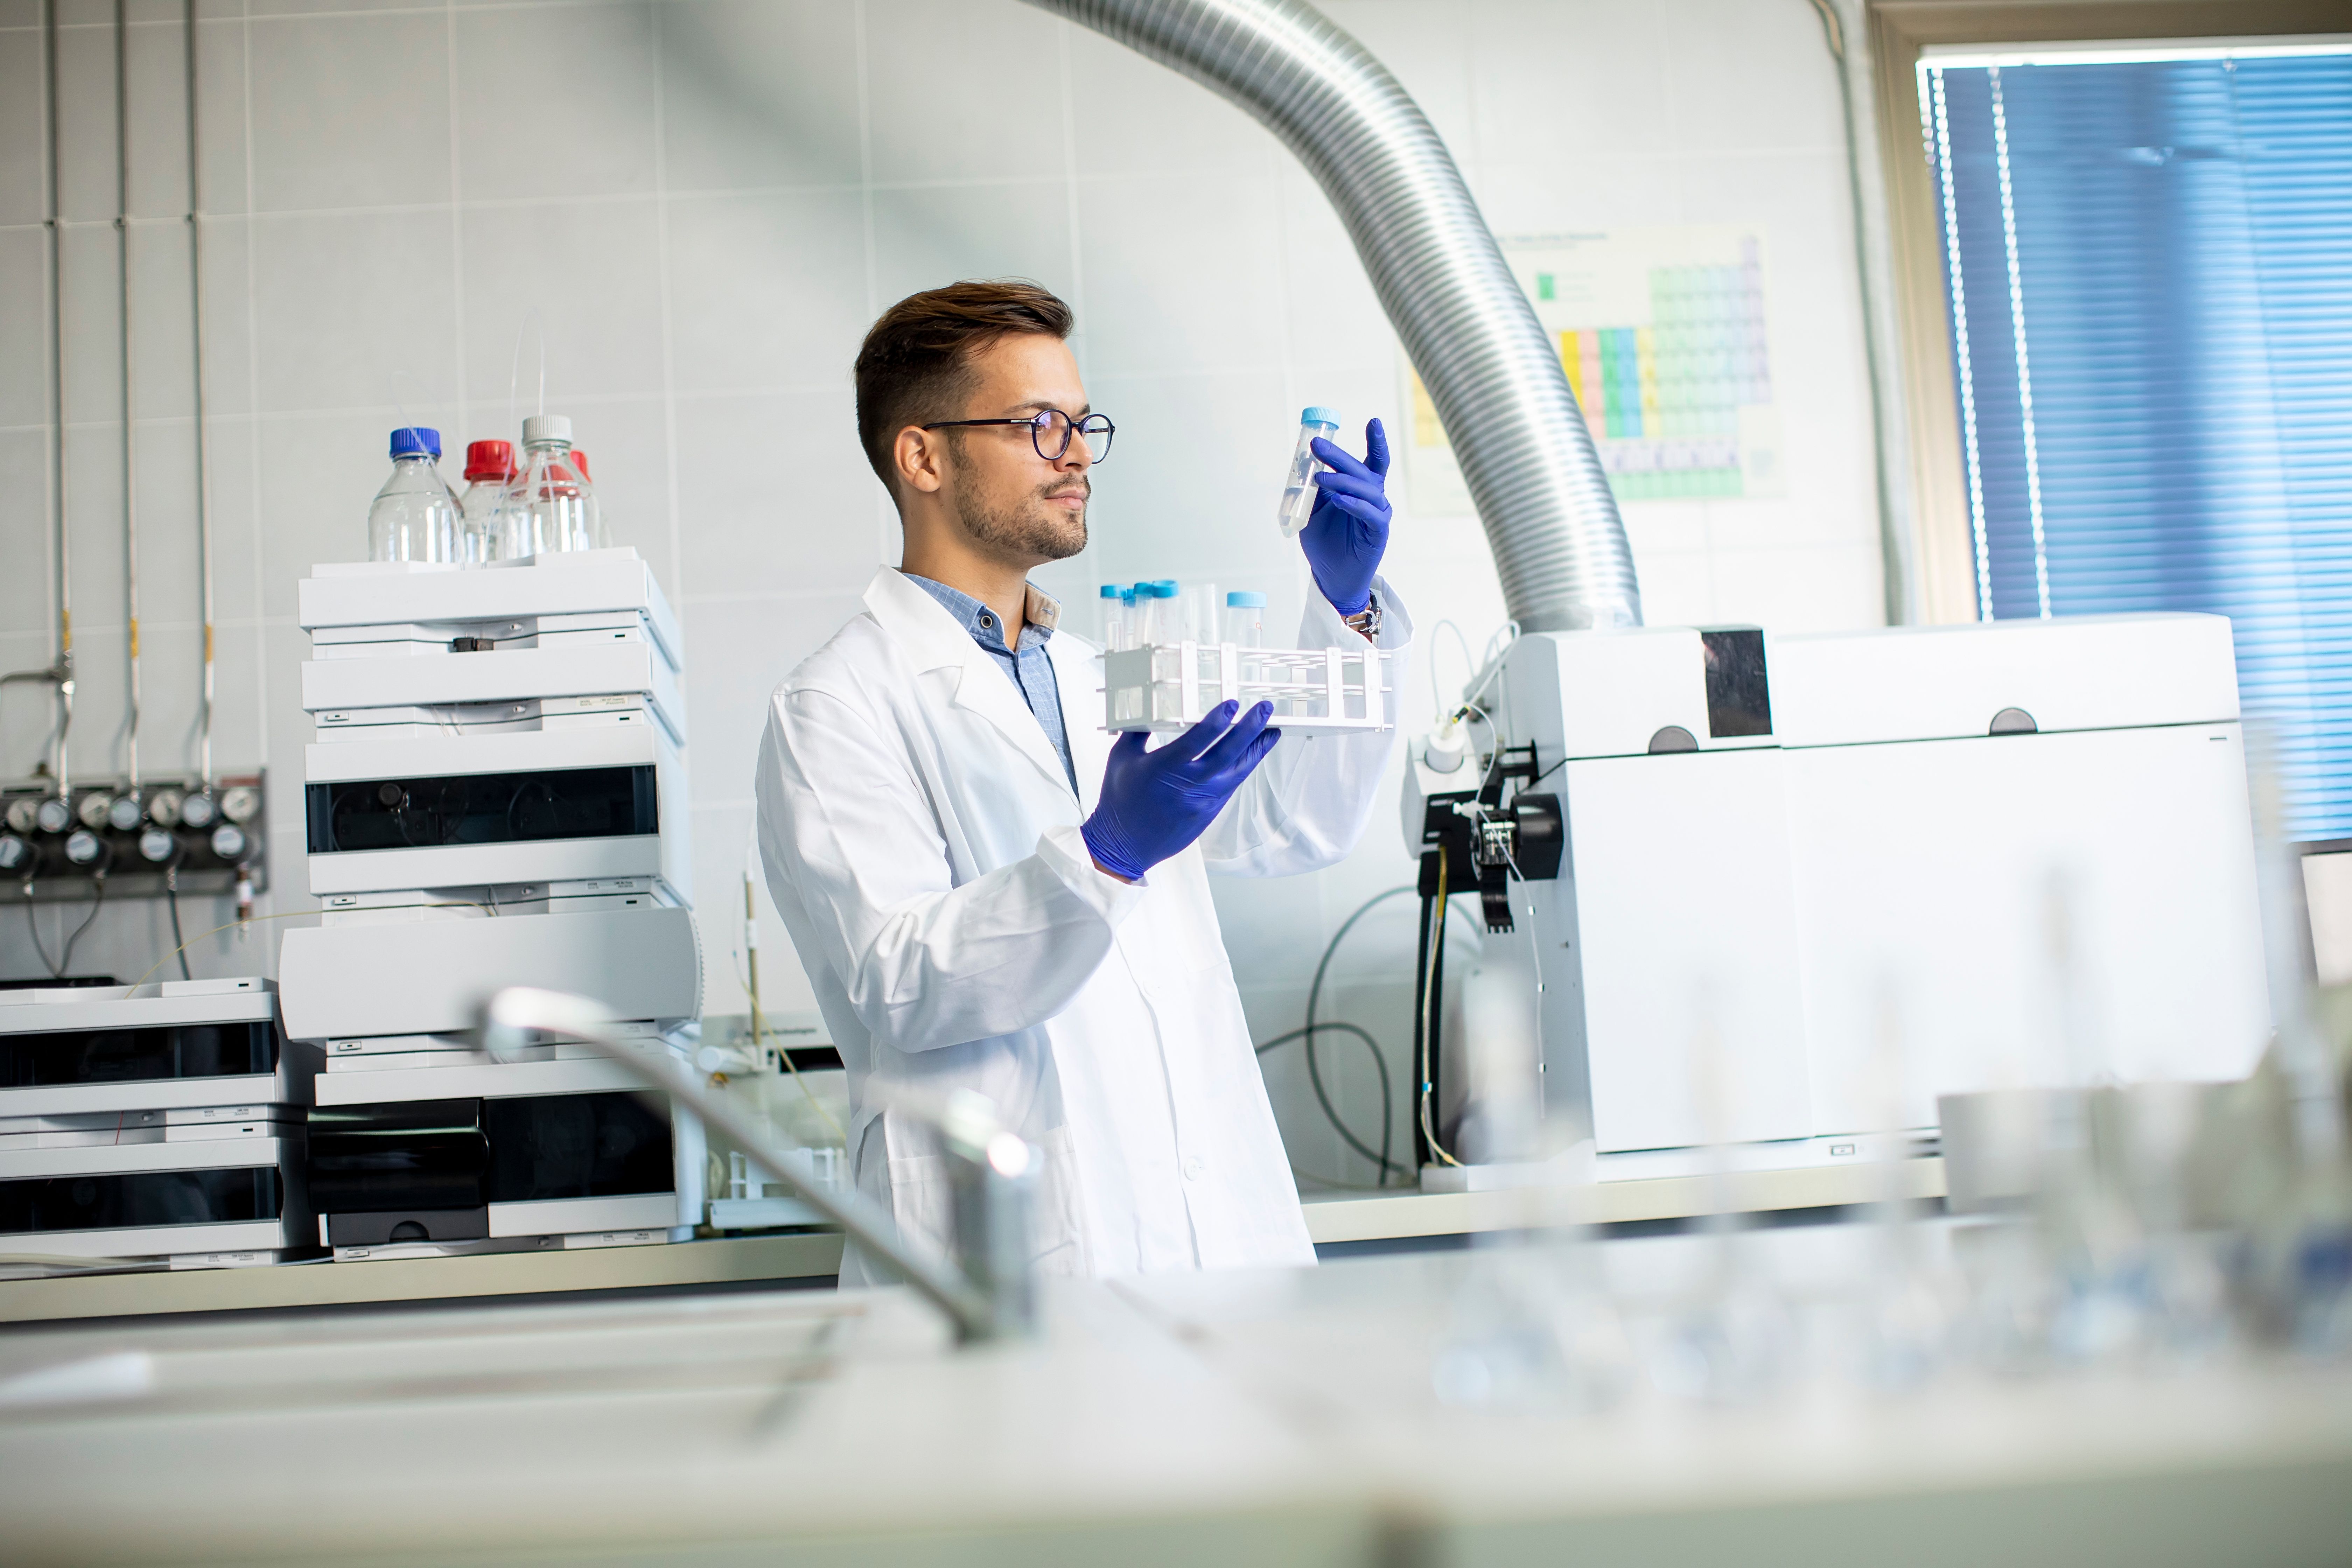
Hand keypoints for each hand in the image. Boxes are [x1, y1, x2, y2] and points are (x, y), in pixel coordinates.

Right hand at [1081, 701, 1280, 880]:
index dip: (1219, 720)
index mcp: (1165, 766)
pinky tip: (1251, 756)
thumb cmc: (1119, 800)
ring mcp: (1203, 801)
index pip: (1199, 738)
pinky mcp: (1209, 813)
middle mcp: (1189, 783)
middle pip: (1228, 752)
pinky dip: (1242, 769)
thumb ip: (1139, 730)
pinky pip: (1231, 786)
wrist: (1123, 846)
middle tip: (1266, 709)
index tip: (1233, 704)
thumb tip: (1150, 707)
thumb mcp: (1121, 758)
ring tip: (1272, 732)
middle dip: (1251, 728)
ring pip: (1238, 772)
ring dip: (1256, 750)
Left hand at [1300, 418, 1390, 616]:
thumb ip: (1314, 488)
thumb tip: (1305, 461)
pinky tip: (1339, 500)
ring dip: (1343, 480)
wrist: (1331, 577)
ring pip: (1367, 490)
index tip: (1373, 421)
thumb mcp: (1314, 509)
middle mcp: (1374, 498)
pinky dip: (1355, 505)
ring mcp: (1377, 515)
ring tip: (1320, 478)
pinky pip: (1370, 514)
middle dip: (1340, 456)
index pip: (1372, 460)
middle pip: (1364, 470)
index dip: (1376, 441)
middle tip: (1318, 446)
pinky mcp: (1378, 533)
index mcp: (1361, 489)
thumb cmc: (1325, 542)